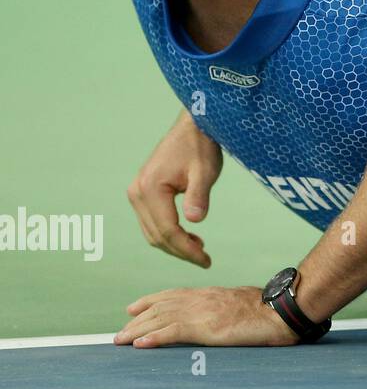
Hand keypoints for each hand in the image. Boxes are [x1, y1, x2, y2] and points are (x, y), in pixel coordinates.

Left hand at [116, 286, 297, 347]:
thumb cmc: (268, 309)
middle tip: (120, 333)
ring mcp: (203, 312)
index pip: (172, 294)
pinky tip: (140, 345)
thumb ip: (224, 306)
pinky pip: (173, 332)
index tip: (133, 308)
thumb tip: (220, 313)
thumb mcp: (241, 303)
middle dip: (138, 320)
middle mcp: (201, 299)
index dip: (150, 301)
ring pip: (161, 319)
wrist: (280, 311)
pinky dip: (154, 338)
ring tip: (121, 341)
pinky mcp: (206, 327)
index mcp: (209, 293)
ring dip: (138, 330)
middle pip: (161, 307)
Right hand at [127, 112, 221, 267]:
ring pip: (152, 232)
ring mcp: (137, 192)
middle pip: (157, 235)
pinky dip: (168, 234)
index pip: (168, 230)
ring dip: (174, 245)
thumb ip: (199, 195)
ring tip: (200, 250)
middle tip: (205, 261)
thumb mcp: (205, 171)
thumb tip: (195, 220)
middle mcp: (137, 192)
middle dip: (180, 251)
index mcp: (150, 188)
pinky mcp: (142, 192)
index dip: (187, 249)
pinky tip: (190, 237)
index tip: (207, 261)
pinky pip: (152, 222)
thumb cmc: (201, 147)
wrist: (192, 127)